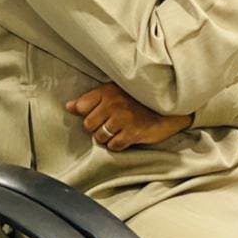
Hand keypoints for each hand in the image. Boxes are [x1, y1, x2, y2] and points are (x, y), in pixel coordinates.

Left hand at [65, 83, 191, 150]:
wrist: (169, 106)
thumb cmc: (138, 98)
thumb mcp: (114, 91)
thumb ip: (91, 99)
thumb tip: (68, 107)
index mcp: (106, 91)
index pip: (81, 106)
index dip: (87, 114)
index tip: (97, 114)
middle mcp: (113, 104)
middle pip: (88, 125)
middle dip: (97, 128)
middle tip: (110, 124)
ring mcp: (123, 119)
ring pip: (100, 137)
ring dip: (107, 137)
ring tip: (119, 130)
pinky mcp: (133, 133)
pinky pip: (114, 146)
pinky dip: (118, 144)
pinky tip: (126, 137)